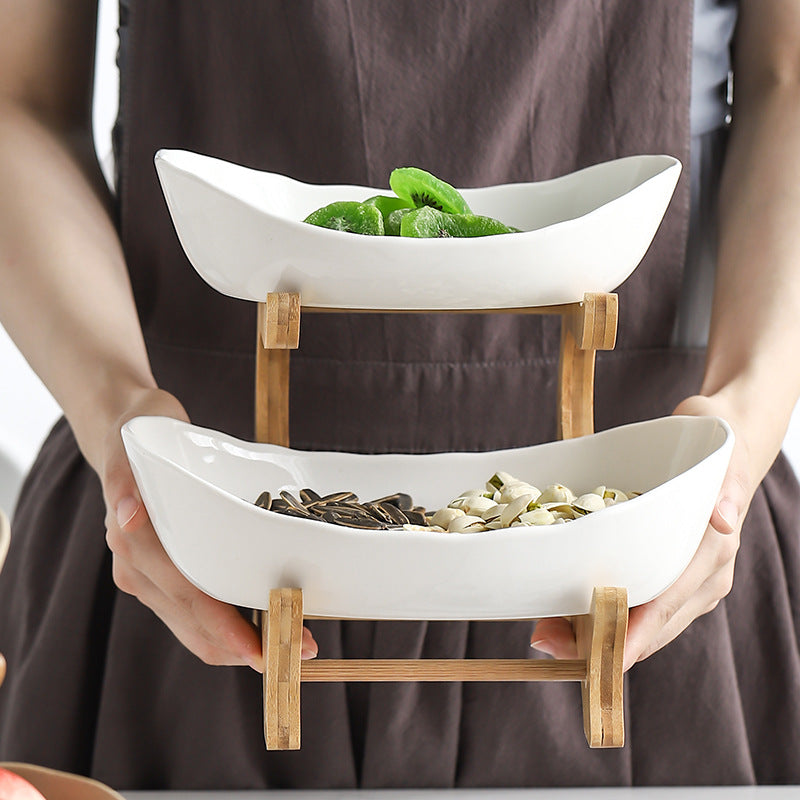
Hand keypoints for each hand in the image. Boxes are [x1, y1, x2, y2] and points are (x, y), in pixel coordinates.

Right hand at [100, 387, 318, 669]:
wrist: (125, 438)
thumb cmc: (138, 437)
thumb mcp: (133, 445)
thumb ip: (125, 481)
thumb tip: (128, 516)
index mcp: (134, 545)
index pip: (187, 597)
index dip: (227, 628)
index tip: (262, 650)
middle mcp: (138, 572)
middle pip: (197, 627)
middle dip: (248, 646)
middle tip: (303, 648)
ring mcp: (151, 581)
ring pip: (199, 633)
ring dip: (244, 645)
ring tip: (295, 641)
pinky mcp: (166, 581)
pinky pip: (199, 619)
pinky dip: (233, 631)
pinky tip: (268, 627)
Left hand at [530, 394, 773, 669]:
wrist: (723, 444)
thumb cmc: (716, 451)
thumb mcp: (721, 461)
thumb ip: (725, 490)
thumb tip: (724, 519)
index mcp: (711, 558)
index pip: (669, 605)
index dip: (635, 634)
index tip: (604, 657)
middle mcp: (699, 579)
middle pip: (648, 624)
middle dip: (600, 639)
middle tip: (548, 641)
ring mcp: (682, 579)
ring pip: (637, 620)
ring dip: (593, 629)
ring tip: (545, 632)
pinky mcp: (663, 570)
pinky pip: (633, 601)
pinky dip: (598, 609)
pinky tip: (564, 611)